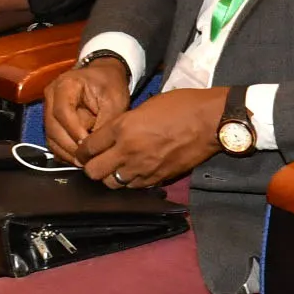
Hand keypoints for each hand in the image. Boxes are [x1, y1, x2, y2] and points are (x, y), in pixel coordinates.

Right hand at [43, 57, 132, 163]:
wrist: (104, 76)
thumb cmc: (110, 85)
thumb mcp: (114, 101)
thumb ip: (105, 122)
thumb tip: (96, 147)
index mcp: (65, 85)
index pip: (62, 112)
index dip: (73, 130)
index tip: (87, 144)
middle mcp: (51, 96)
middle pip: (53, 127)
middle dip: (69, 146)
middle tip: (85, 160)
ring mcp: (48, 109)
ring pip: (51, 137)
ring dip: (66, 152)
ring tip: (83, 162)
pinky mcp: (52, 121)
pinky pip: (53, 141)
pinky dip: (64, 152)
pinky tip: (78, 159)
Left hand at [78, 87, 224, 187]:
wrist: (211, 121)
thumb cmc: (182, 106)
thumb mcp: (146, 106)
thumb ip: (125, 123)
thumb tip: (112, 137)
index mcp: (123, 127)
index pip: (87, 147)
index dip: (82, 151)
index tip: (85, 151)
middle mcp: (128, 150)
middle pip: (93, 171)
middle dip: (92, 167)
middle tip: (98, 162)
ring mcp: (143, 167)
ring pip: (111, 183)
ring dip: (111, 176)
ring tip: (117, 168)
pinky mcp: (158, 178)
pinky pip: (133, 187)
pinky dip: (131, 182)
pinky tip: (136, 172)